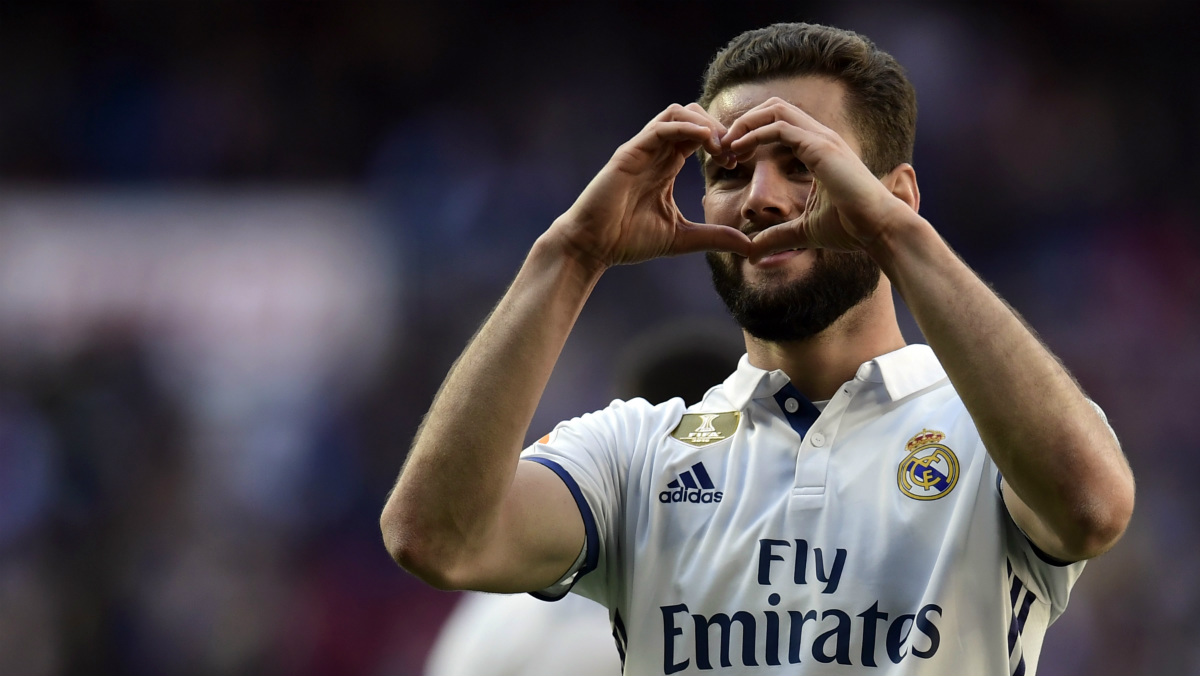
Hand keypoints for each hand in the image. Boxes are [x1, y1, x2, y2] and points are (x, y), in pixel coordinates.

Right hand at [550, 104, 751, 268]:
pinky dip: (687, 128)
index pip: (700, 136)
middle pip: (693, 115)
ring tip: (722, 147)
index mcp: (666, 165)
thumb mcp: (682, 238)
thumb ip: (713, 237)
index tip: (739, 162)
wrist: (592, 246)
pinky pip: (662, 127)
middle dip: (719, 128)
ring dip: (706, 124)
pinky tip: (707, 142)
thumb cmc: (628, 240)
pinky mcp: (630, 152)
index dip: (724, 142)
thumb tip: (748, 246)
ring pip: (678, 112)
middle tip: (735, 152)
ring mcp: (642, 149)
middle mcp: (656, 151)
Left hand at [720, 97, 916, 260]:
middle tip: (723, 146)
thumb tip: (752, 252)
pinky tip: (738, 150)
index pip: (779, 124)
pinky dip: (754, 134)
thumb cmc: (851, 229)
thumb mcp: (803, 232)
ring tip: (726, 146)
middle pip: (774, 108)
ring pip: (775, 109)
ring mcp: (822, 138)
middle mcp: (821, 137)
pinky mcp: (820, 147)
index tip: (730, 157)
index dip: (751, 134)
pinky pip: (779, 128)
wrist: (879, 230)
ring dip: (745, 124)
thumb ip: (777, 237)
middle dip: (744, 122)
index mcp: (818, 149)